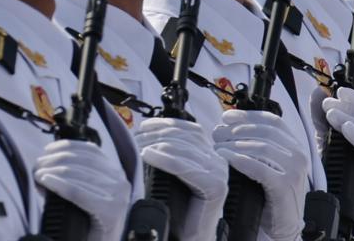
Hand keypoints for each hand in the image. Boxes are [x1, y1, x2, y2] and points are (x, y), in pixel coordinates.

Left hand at [34, 138, 128, 240]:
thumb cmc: (91, 226)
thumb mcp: (89, 195)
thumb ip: (76, 178)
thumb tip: (47, 166)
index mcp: (117, 174)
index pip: (90, 151)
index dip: (66, 146)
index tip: (47, 150)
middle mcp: (120, 182)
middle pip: (81, 161)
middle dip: (55, 160)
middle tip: (37, 167)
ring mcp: (117, 197)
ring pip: (77, 175)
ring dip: (52, 172)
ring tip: (37, 175)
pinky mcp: (109, 211)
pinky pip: (78, 193)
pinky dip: (59, 185)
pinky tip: (46, 182)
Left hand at [136, 117, 227, 240]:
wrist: (190, 238)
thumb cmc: (178, 210)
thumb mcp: (172, 173)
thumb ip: (168, 152)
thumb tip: (145, 130)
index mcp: (210, 153)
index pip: (187, 128)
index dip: (163, 124)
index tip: (141, 127)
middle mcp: (217, 160)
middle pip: (184, 136)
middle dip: (156, 134)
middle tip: (134, 140)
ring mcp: (219, 172)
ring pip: (183, 149)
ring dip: (156, 145)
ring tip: (137, 148)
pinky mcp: (215, 187)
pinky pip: (185, 167)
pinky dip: (165, 159)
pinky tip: (148, 156)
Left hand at [211, 107, 310, 240]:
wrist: (283, 229)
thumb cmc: (271, 199)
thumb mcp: (267, 166)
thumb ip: (257, 147)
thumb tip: (228, 127)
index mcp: (295, 147)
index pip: (272, 120)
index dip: (248, 116)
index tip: (227, 117)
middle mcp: (298, 155)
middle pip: (265, 131)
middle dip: (237, 129)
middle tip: (217, 133)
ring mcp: (294, 170)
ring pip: (261, 147)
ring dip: (235, 144)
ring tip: (217, 146)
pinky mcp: (285, 186)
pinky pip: (259, 167)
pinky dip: (240, 160)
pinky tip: (225, 158)